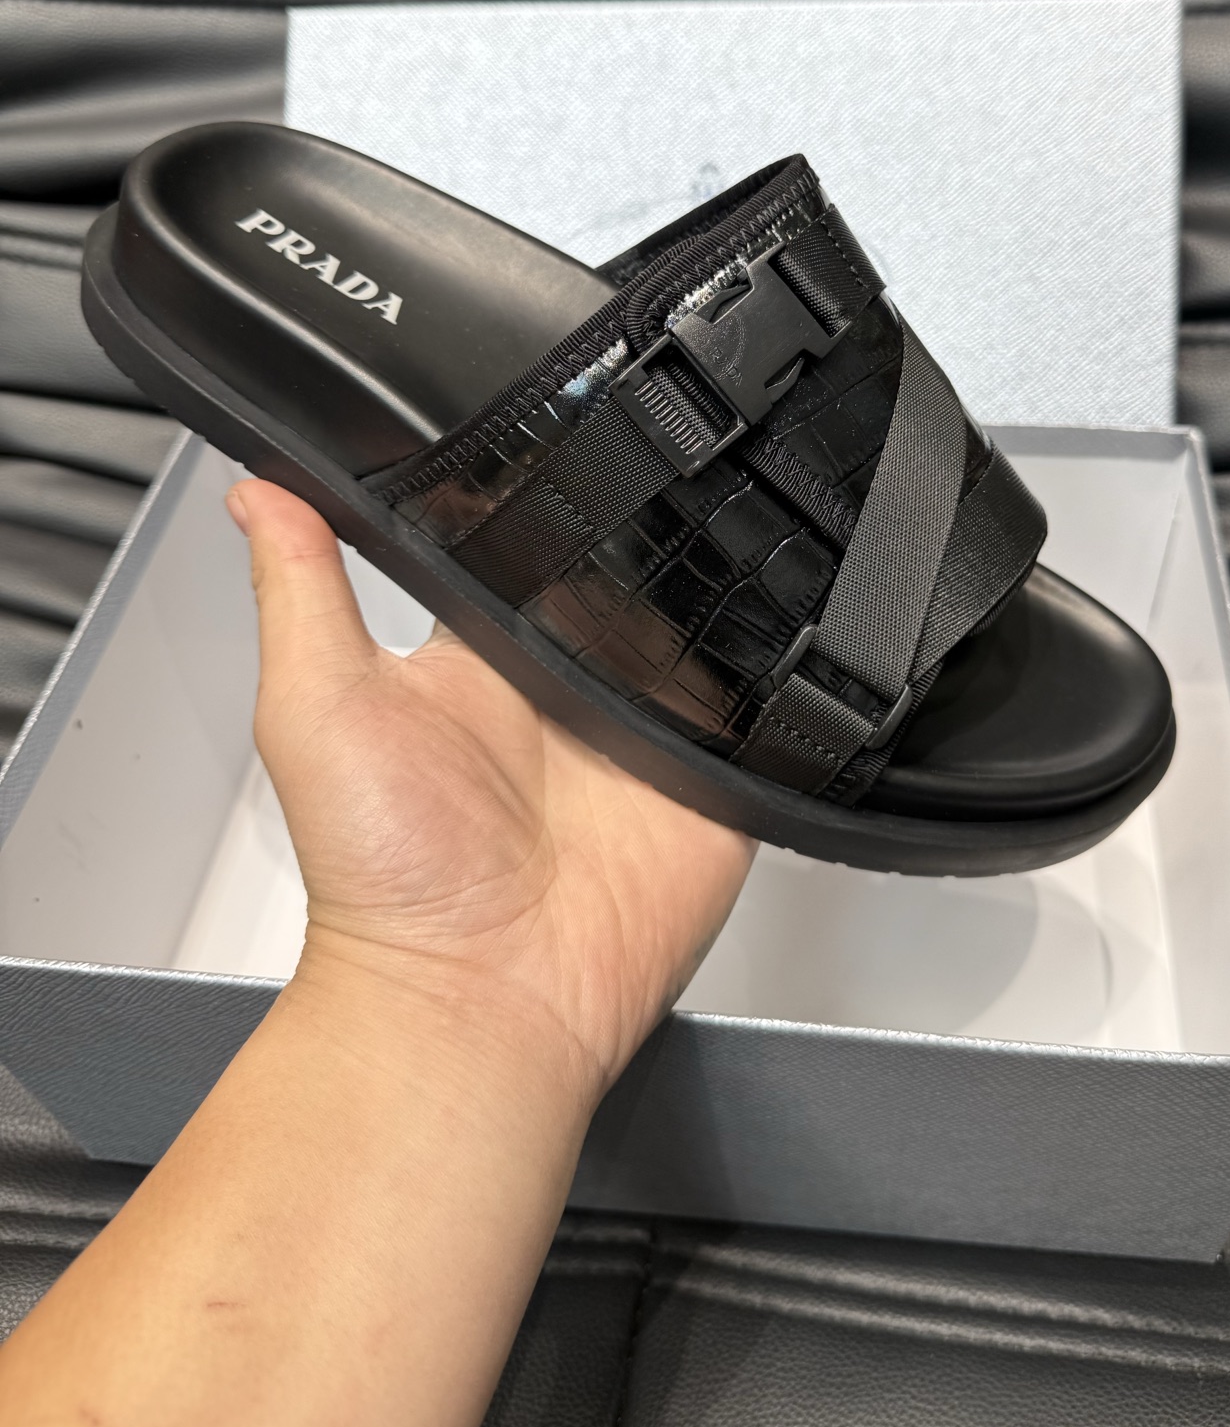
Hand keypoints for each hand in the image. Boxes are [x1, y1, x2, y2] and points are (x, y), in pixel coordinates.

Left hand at [227, 478, 755, 1106]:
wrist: (479, 1001)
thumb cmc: (384, 877)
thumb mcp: (316, 707)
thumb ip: (299, 589)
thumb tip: (258, 490)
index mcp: (484, 651)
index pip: (529, 534)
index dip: (546, 481)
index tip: (560, 424)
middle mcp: (569, 681)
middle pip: (632, 566)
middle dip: (651, 522)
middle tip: (657, 478)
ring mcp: (645, 729)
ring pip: (707, 622)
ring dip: (717, 591)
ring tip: (721, 552)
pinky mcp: (714, 777)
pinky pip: (764, 708)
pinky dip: (775, 676)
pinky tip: (770, 641)